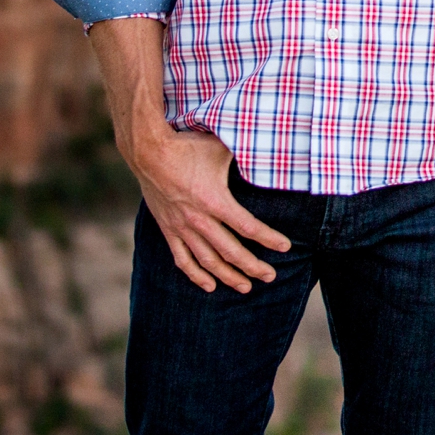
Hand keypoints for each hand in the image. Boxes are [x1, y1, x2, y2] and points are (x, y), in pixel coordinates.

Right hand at [125, 125, 292, 293]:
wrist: (149, 153)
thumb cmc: (188, 147)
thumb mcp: (220, 149)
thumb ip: (243, 156)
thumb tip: (265, 152)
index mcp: (215, 200)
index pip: (247, 226)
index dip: (268, 239)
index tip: (285, 247)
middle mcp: (199, 219)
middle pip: (231, 251)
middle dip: (252, 266)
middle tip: (270, 276)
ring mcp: (182, 228)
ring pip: (208, 261)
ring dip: (228, 276)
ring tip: (246, 287)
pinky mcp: (169, 230)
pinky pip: (183, 259)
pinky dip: (196, 275)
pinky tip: (209, 286)